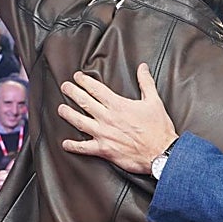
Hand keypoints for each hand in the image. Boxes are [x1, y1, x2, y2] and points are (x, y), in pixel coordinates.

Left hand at [58, 63, 176, 173]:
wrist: (162, 153)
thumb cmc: (159, 129)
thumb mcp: (154, 101)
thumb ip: (146, 83)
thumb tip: (142, 67)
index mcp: (118, 105)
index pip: (96, 89)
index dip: (84, 81)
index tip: (77, 76)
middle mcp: (107, 118)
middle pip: (84, 102)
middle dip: (72, 92)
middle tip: (64, 87)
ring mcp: (103, 134)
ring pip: (79, 122)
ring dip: (68, 114)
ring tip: (60, 109)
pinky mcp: (104, 150)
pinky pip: (84, 148)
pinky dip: (73, 146)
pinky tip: (65, 143)